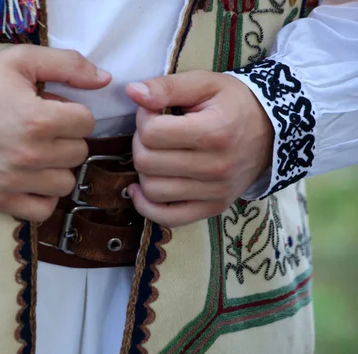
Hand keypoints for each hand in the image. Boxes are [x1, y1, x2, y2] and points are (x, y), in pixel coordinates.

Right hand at [0, 46, 110, 221]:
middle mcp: (32, 154)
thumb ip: (67, 64)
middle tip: (41, 130)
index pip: (86, 122)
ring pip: (66, 183)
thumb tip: (106, 79)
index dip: (72, 113)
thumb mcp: (20, 61)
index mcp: (39, 119)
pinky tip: (32, 180)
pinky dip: (43, 198)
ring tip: (36, 155)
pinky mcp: (2, 200)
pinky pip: (44, 210)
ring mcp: (16, 181)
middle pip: (79, 152)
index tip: (52, 109)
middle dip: (66, 139)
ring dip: (57, 169)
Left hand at [125, 70, 273, 226]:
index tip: (154, 112)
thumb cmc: (234, 103)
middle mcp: (216, 167)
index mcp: (213, 132)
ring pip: (152, 189)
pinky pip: (167, 218)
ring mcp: (215, 192)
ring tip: (157, 154)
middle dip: (141, 142)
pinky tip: (141, 188)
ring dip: (144, 170)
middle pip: (146, 161)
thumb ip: (167, 87)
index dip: (144, 118)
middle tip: (154, 132)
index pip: (151, 133)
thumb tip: (132, 92)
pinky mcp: (213, 208)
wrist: (273, 130)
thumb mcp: (205, 83)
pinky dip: (147, 205)